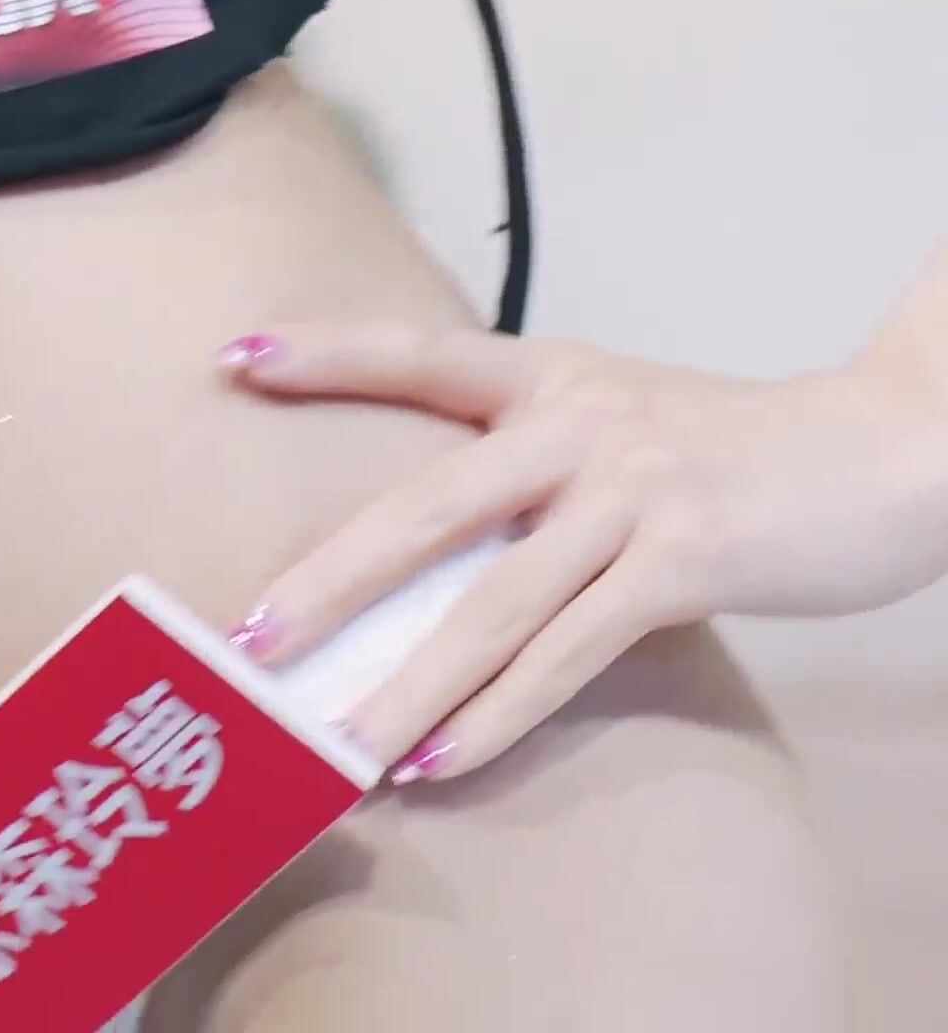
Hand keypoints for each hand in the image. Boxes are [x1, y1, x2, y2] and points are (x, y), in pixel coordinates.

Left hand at [217, 316, 947, 784]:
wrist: (876, 451)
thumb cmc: (736, 452)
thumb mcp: (624, 426)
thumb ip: (536, 463)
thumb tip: (436, 546)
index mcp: (553, 373)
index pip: (420, 352)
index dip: (328, 353)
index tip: (234, 357)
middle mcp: (576, 420)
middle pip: (427, 502)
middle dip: (331, 576)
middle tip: (251, 636)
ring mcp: (627, 490)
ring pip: (490, 601)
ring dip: (406, 683)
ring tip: (335, 741)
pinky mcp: (680, 559)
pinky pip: (569, 649)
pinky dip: (500, 712)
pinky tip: (445, 758)